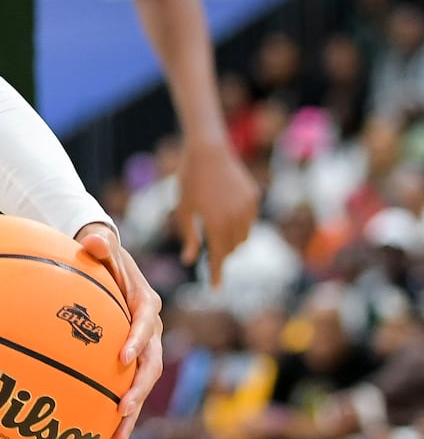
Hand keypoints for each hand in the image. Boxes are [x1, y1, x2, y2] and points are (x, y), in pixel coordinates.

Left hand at [75, 220, 162, 438]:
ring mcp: (143, 346)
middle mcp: (150, 328)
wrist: (105, 262)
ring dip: (133, 408)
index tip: (122, 358)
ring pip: (144, 381)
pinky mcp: (131, 358)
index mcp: (145, 302)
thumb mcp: (100, 244)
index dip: (137, 341)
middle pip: (151, 362)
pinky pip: (129, 385)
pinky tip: (108, 434)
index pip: (146, 323)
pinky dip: (122, 409)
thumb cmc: (100, 253)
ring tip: (118, 436)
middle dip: (139, 388)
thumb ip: (99, 244)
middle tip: (122, 408)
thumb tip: (94, 240)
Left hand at [175, 137, 258, 282]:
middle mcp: (237, 220)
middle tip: (210, 257)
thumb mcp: (184, 210)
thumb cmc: (189, 180)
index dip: (216, 274)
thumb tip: (189, 260)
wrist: (208, 151)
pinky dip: (240, 226)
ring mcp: (248, 209)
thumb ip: (189, 237)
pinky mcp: (254, 198)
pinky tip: (227, 218)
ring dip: (232, 242)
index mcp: (216, 225)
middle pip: (232, 249)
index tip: (215, 288)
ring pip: (244, 237)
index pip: (218, 258)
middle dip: (222, 255)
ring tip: (217, 236)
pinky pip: (250, 221)